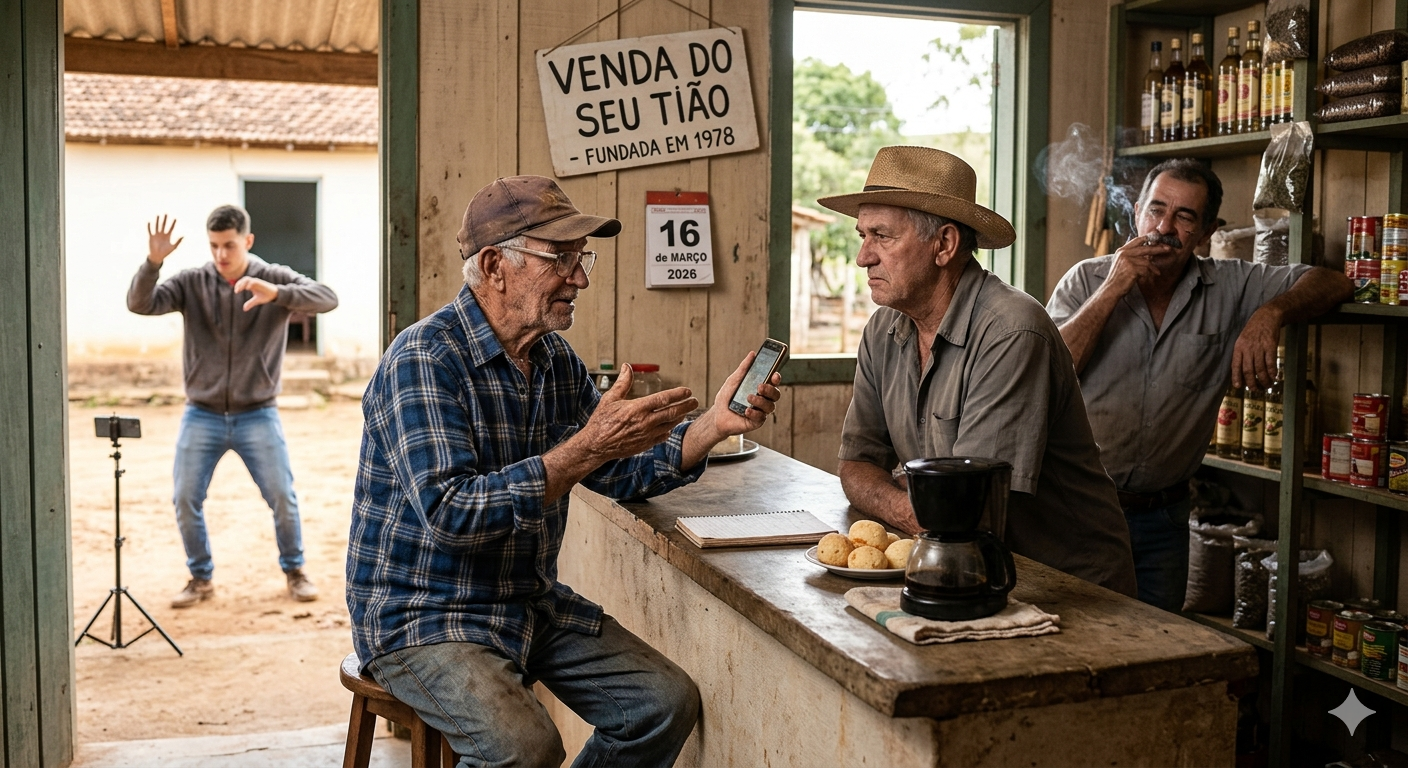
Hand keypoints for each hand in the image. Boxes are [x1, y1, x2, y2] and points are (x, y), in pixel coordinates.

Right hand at [147, 215, 183, 264]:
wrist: (158, 256)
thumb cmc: (166, 252)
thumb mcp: (173, 247)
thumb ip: (178, 241)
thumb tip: (184, 236)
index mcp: (168, 236)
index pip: (171, 228)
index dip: (173, 223)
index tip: (175, 218)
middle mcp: (162, 234)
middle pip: (164, 225)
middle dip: (165, 220)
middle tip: (166, 213)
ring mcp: (156, 235)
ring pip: (157, 226)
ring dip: (157, 221)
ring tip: (158, 215)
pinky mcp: (151, 237)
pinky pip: (150, 231)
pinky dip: (149, 227)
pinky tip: (149, 222)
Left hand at [233, 276, 278, 310]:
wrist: (275, 294)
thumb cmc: (266, 296)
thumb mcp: (257, 300)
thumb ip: (250, 303)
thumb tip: (244, 309)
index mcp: (252, 285)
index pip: (243, 282)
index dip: (238, 285)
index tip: (236, 292)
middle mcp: (254, 282)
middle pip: (244, 279)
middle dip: (239, 284)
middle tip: (236, 291)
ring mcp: (257, 282)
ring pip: (248, 279)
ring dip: (243, 283)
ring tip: (240, 289)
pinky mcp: (261, 283)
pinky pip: (254, 281)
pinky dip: (250, 284)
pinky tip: (247, 288)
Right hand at [578, 364, 699, 461]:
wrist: (596, 445)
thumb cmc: (601, 420)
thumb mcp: (610, 399)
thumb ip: (623, 383)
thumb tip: (627, 366)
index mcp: (637, 408)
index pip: (663, 399)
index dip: (677, 394)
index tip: (687, 391)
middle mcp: (644, 422)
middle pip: (672, 412)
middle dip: (686, 406)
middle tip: (694, 401)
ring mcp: (646, 435)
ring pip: (669, 424)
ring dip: (679, 417)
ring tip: (685, 411)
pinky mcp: (645, 445)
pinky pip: (662, 436)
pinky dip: (669, 429)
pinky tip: (670, 425)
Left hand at [706, 351, 781, 436]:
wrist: (717, 415)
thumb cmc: (726, 397)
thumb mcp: (733, 380)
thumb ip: (744, 368)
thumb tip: (752, 354)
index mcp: (760, 388)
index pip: (773, 382)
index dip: (776, 378)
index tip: (774, 375)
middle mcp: (764, 399)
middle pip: (776, 394)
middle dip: (770, 390)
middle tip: (760, 386)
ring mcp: (761, 411)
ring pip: (770, 406)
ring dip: (761, 401)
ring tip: (749, 397)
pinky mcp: (756, 422)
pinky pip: (761, 417)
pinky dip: (754, 413)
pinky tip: (746, 410)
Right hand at [1102, 235, 1171, 295]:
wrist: (1111, 289)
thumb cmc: (1118, 278)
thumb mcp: (1122, 263)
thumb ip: (1131, 256)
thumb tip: (1147, 253)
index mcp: (1121, 250)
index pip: (1137, 240)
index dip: (1148, 239)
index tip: (1158, 240)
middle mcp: (1124, 253)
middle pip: (1145, 248)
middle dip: (1158, 248)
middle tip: (1168, 248)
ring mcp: (1127, 260)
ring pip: (1147, 261)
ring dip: (1153, 267)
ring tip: (1157, 272)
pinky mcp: (1132, 268)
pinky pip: (1146, 269)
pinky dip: (1151, 273)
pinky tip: (1153, 275)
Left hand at [1232, 306, 1282, 388]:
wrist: (1267, 316)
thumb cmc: (1253, 331)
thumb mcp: (1242, 340)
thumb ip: (1241, 354)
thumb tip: (1240, 371)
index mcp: (1238, 347)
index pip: (1235, 365)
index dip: (1236, 377)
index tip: (1238, 387)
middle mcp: (1248, 348)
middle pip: (1248, 370)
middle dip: (1252, 382)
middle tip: (1255, 389)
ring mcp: (1259, 347)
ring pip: (1260, 368)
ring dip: (1264, 379)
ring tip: (1267, 385)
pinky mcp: (1271, 345)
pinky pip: (1271, 362)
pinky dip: (1272, 371)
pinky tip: (1274, 377)